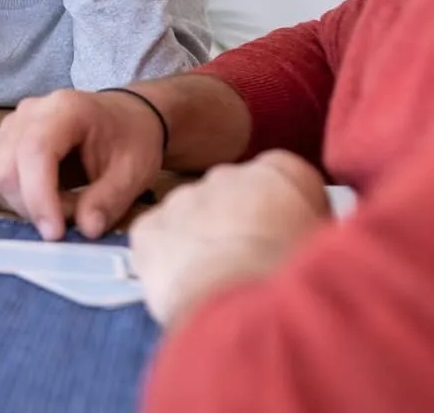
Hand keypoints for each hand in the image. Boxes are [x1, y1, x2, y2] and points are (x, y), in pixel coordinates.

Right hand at [0, 87, 165, 239]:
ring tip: (62, 206)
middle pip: (8, 168)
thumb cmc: (131, 138)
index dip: (39, 196)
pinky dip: (13, 200)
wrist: (125, 116)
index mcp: (64, 110)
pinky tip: (43, 200)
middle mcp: (28, 113)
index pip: (35, 152)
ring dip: (24, 205)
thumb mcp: (133, 171)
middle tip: (71, 220)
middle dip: (33, 207)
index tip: (55, 234)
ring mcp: (11, 126)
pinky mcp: (3, 143)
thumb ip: (109, 200)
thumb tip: (86, 229)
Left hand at [130, 150, 329, 327]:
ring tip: (219, 282)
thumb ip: (316, 229)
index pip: (281, 175)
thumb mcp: (333, 250)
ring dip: (201, 241)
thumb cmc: (305, 283)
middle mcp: (227, 174)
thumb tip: (309, 235)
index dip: (284, 205)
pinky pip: (156, 239)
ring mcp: (182, 198)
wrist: (249, 309)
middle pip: (232, 194)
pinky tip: (187, 285)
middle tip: (250, 263)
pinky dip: (166, 259)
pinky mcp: (147, 228)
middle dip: (238, 222)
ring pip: (190, 216)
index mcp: (281, 172)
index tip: (287, 234)